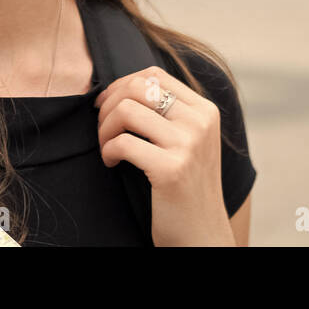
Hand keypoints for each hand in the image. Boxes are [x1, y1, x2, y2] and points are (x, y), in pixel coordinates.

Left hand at [95, 65, 233, 245]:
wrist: (201, 234)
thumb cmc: (186, 186)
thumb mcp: (189, 141)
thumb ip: (168, 112)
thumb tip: (120, 86)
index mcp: (205, 110)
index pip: (154, 75)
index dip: (122, 84)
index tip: (107, 105)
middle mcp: (200, 122)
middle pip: (138, 87)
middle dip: (109, 104)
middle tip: (103, 128)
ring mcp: (188, 145)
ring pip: (127, 110)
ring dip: (105, 129)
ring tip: (106, 147)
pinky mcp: (172, 169)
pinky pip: (123, 143)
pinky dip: (108, 151)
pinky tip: (111, 163)